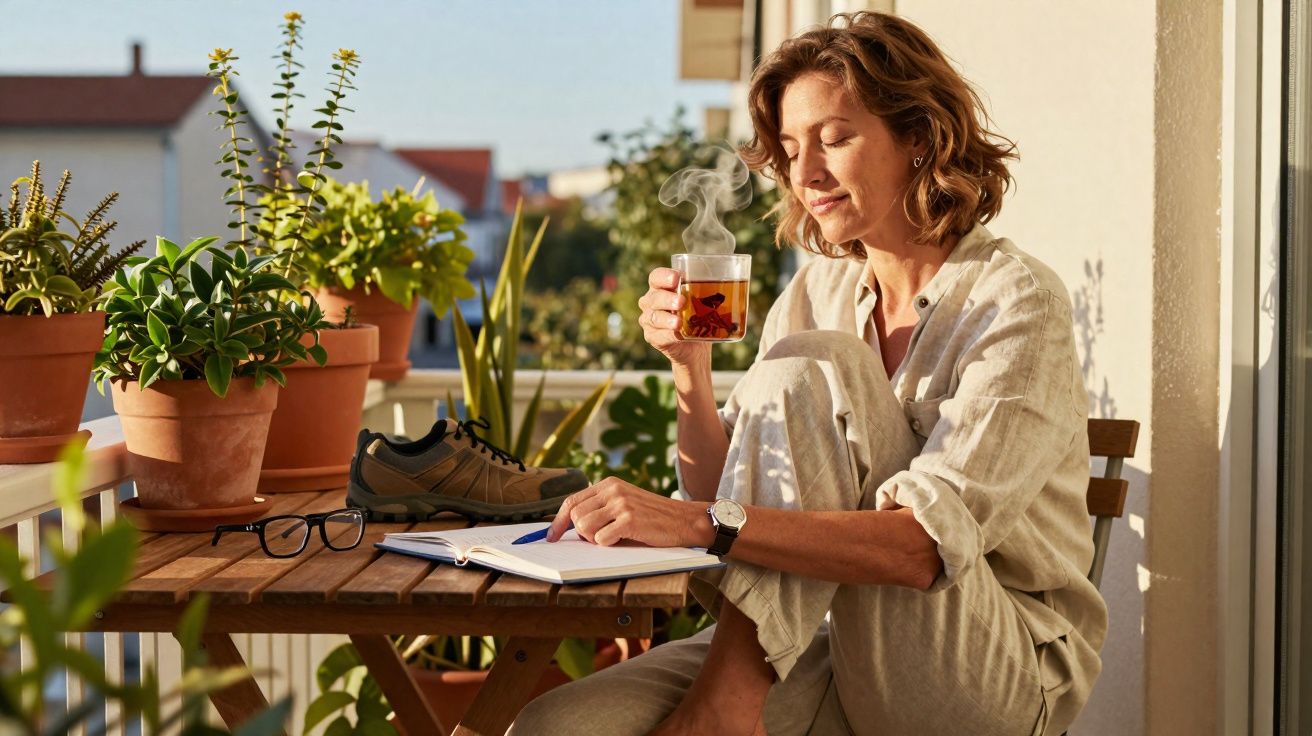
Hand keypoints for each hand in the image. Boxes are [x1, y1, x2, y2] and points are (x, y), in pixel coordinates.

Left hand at [546, 477, 713, 547]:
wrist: (685, 520)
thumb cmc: (654, 517)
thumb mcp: (626, 503)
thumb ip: (602, 508)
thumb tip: (571, 526)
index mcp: (610, 483)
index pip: (572, 500)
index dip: (558, 521)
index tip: (551, 536)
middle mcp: (613, 490)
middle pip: (574, 516)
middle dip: (580, 533)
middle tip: (597, 539)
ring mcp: (621, 504)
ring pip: (583, 528)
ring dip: (593, 540)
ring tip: (613, 538)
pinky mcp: (630, 520)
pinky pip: (601, 539)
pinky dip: (608, 545)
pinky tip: (624, 540)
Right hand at [638, 268, 709, 367]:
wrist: (696, 347)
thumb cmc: (698, 317)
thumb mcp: (703, 301)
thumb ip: (708, 290)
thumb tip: (735, 279)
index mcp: (661, 288)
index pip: (656, 277)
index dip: (664, 276)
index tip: (676, 278)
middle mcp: (651, 302)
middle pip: (654, 297)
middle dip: (667, 299)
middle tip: (682, 301)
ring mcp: (649, 320)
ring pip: (654, 317)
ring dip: (666, 319)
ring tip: (679, 322)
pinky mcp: (653, 337)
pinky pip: (658, 335)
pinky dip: (667, 335)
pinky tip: (676, 335)